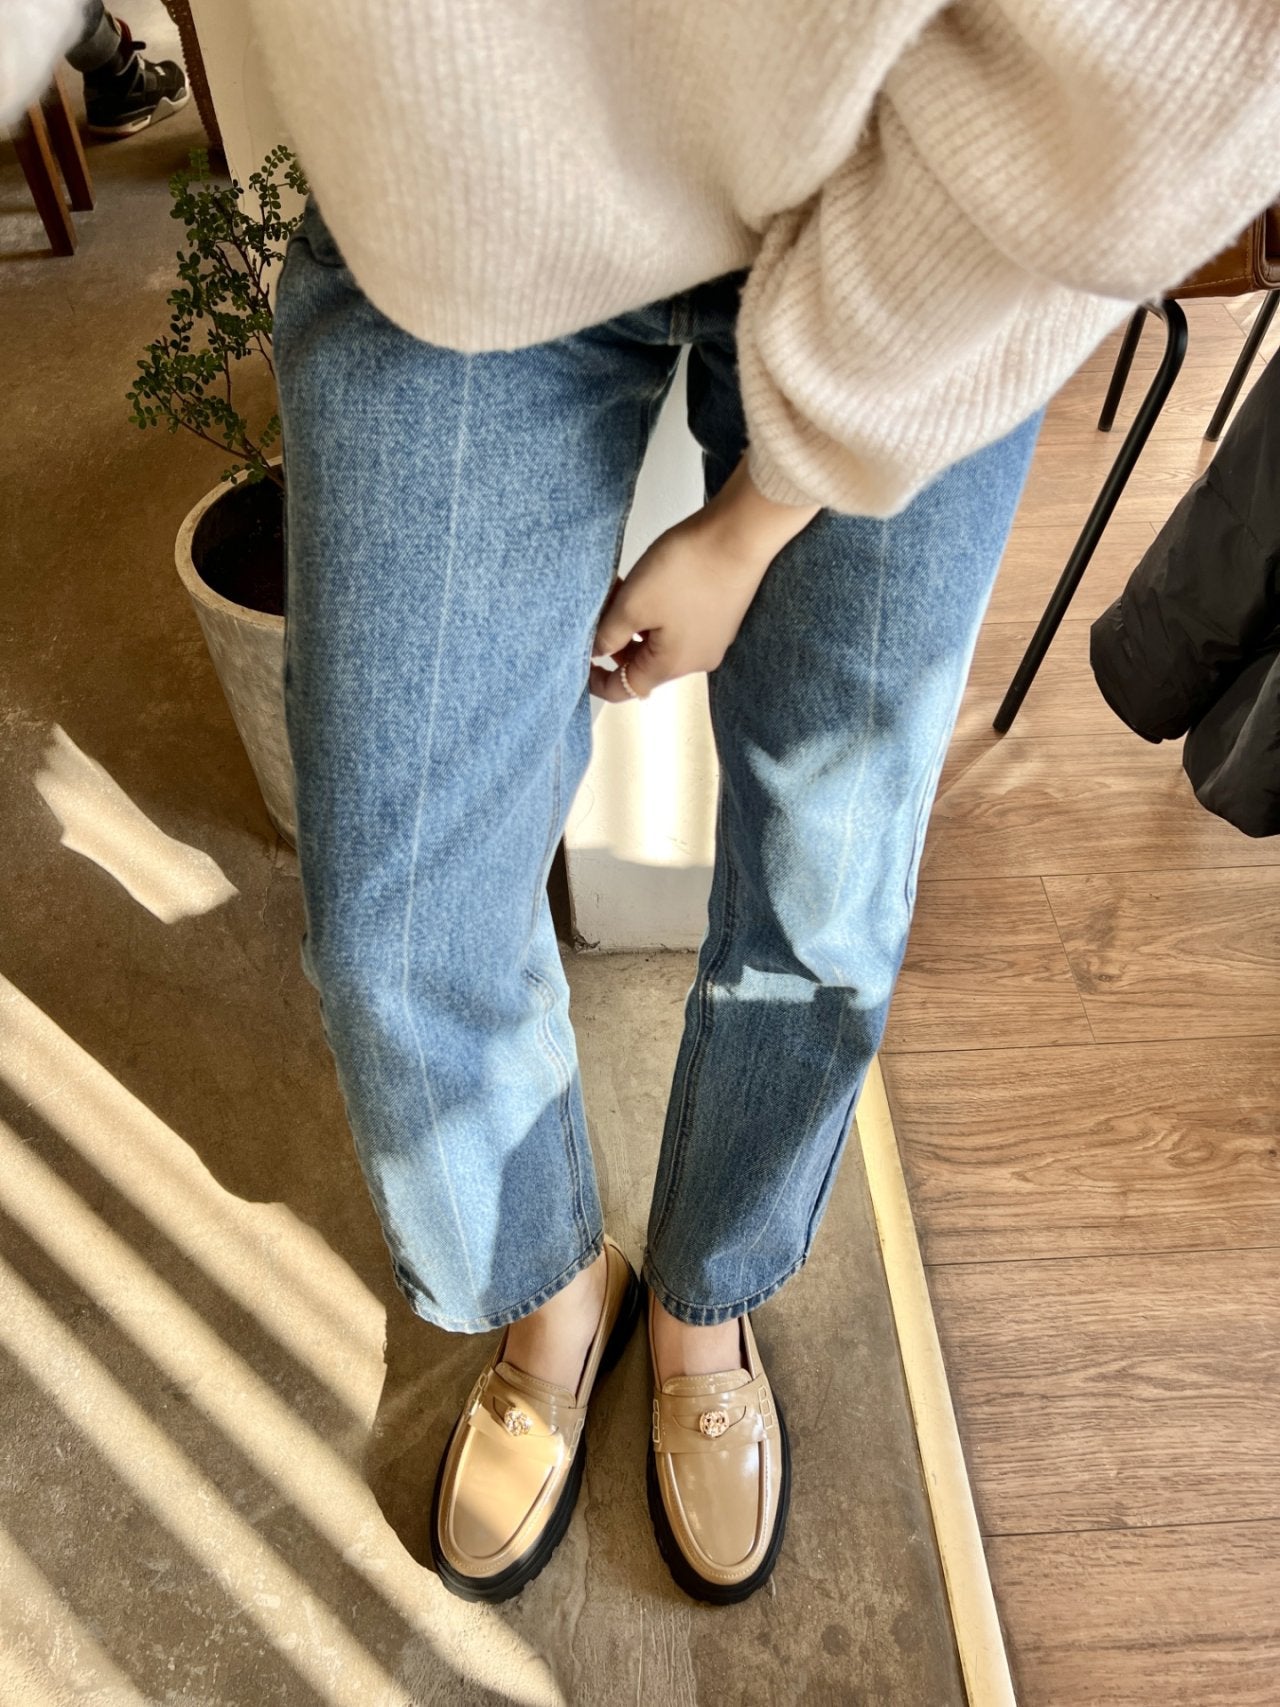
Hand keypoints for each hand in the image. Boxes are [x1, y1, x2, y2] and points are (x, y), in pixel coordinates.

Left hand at [589, 457, 818, 701]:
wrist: (740, 534)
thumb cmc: (688, 569)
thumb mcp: (633, 604)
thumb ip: (608, 634)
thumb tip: (595, 652)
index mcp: (672, 665)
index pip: (625, 688)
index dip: (597, 680)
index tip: (579, 662)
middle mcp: (696, 659)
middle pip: (643, 663)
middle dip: (616, 641)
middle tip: (601, 609)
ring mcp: (713, 638)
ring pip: (661, 641)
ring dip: (637, 623)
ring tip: (624, 588)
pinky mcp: (721, 615)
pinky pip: (681, 624)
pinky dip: (659, 612)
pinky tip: (652, 583)